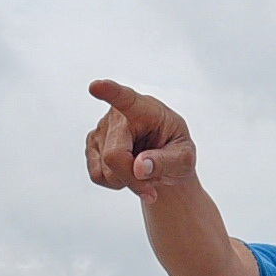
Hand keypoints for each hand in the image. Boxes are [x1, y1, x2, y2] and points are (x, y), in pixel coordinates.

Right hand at [86, 80, 199, 203]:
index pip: (126, 98)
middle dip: (133, 180)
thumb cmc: (176, 151)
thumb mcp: (184, 158)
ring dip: (126, 181)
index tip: (97, 86)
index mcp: (145, 108)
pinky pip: (97, 175)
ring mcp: (101, 128)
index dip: (110, 92)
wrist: (165, 161)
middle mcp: (117, 114)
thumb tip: (139, 167)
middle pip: (114, 156)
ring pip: (106, 171)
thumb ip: (167, 162)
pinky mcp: (91, 144)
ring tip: (142, 169)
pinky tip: (127, 171)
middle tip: (151, 190)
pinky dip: (114, 182)